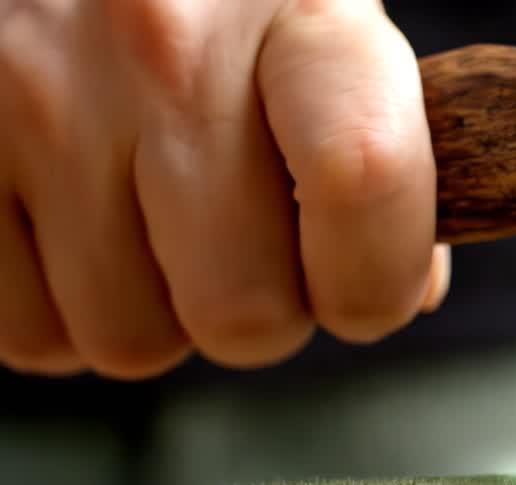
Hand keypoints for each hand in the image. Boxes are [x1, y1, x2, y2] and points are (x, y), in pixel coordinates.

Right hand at [0, 0, 448, 378]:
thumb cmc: (224, 5)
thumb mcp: (325, 30)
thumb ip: (378, 149)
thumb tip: (402, 289)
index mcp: (297, 6)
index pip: (365, 174)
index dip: (377, 280)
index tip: (367, 291)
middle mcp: (161, 47)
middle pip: (245, 314)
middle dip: (260, 311)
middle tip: (246, 246)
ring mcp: (38, 98)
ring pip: (131, 342)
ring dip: (159, 312)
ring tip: (155, 221)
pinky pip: (33, 336)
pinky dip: (66, 310)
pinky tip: (84, 227)